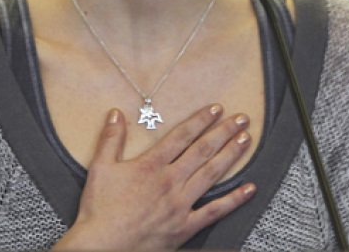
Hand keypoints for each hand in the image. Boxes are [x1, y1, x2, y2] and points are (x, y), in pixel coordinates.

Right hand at [55, 104, 255, 250]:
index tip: (216, 109)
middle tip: (242, 120)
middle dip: (223, 132)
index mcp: (151, 165)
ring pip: (211, 175)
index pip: (182, 136)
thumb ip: (111, 138)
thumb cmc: (99, 208)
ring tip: (245, 140)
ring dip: (231, 155)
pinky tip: (249, 189)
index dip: (200, 120)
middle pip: (202, 151)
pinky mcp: (184, 226)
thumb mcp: (100, 167)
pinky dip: (234, 200)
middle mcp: (170, 181)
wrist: (102, 245)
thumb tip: (116, 113)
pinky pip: (214, 212)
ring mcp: (180, 204)